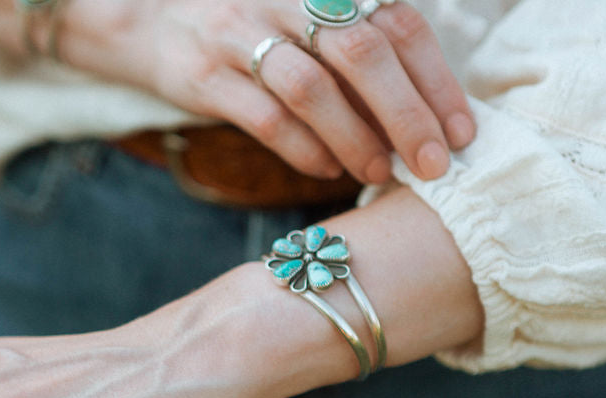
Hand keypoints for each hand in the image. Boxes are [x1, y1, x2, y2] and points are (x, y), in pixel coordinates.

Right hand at [58, 0, 474, 182]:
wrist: (143, 10)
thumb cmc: (247, 15)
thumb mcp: (304, 4)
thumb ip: (358, 34)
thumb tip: (425, 104)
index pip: (397, 21)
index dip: (436, 80)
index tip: (462, 131)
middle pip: (360, 52)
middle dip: (406, 115)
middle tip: (433, 164)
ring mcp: (238, 31)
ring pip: (311, 89)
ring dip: (355, 138)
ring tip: (379, 173)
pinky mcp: (202, 75)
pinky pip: (262, 117)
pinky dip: (303, 149)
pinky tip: (328, 170)